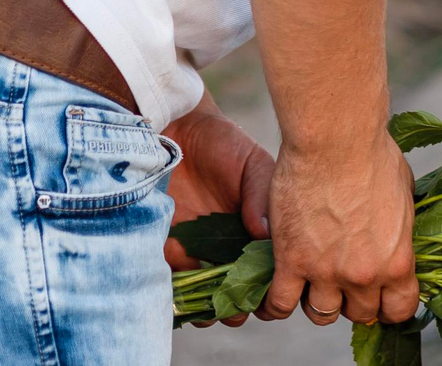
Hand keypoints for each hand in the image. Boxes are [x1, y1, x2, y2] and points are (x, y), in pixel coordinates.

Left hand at [161, 97, 275, 324]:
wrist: (176, 130)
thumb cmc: (222, 144)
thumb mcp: (254, 164)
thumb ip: (263, 198)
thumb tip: (264, 235)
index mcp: (256, 234)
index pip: (271, 275)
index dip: (275, 289)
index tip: (272, 290)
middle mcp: (229, 251)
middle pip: (241, 296)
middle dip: (243, 307)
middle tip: (240, 301)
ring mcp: (198, 256)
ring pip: (209, 301)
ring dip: (213, 310)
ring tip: (214, 302)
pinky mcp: (167, 256)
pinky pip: (175, 291)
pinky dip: (182, 302)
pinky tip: (188, 297)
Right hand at [262, 124, 418, 327]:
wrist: (336, 137)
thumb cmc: (372, 154)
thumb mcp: (402, 195)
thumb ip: (397, 231)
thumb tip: (395, 238)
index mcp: (396, 261)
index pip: (398, 311)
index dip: (389, 306)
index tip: (381, 297)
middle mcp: (362, 275)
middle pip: (359, 315)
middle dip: (354, 301)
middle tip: (345, 282)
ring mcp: (325, 271)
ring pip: (321, 314)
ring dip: (319, 302)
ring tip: (314, 282)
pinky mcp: (290, 260)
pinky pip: (281, 302)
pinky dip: (279, 302)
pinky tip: (283, 287)